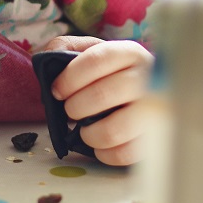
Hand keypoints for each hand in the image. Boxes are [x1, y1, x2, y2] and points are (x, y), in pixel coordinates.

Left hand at [40, 36, 152, 166]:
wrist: (148, 96)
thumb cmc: (111, 75)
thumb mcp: (91, 52)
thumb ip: (65, 48)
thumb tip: (46, 58)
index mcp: (130, 53)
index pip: (97, 60)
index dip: (70, 77)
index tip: (57, 91)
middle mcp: (149, 79)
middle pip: (103, 94)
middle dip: (75, 107)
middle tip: (71, 112)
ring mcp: (156, 112)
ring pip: (112, 130)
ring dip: (87, 134)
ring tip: (85, 129)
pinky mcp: (156, 141)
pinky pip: (124, 154)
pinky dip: (103, 153)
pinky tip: (100, 145)